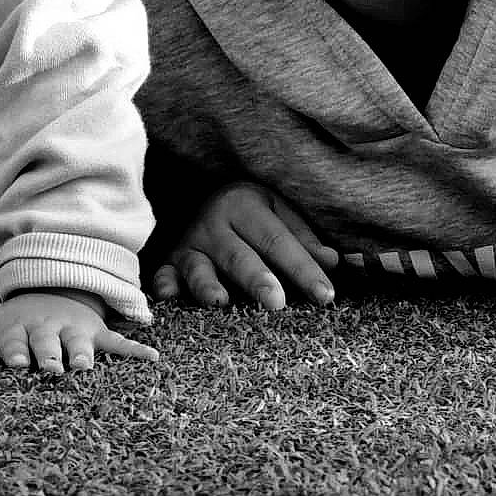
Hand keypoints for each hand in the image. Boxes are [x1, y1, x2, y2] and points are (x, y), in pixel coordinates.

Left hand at [0, 293, 158, 374]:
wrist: (53, 291)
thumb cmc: (16, 321)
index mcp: (19, 332)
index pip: (15, 344)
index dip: (15, 352)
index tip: (14, 363)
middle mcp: (48, 331)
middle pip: (48, 346)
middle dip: (50, 357)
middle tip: (52, 368)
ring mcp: (74, 332)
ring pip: (82, 345)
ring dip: (85, 354)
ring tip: (88, 365)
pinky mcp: (98, 334)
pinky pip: (119, 343)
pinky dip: (136, 351)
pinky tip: (153, 359)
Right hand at [150, 182, 339, 311]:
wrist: (201, 191)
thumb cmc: (254, 213)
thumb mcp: (280, 214)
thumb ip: (305, 240)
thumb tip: (334, 262)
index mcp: (245, 205)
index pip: (278, 241)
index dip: (304, 269)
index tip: (326, 296)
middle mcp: (214, 223)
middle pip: (240, 256)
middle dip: (258, 280)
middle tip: (276, 303)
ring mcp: (189, 244)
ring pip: (199, 267)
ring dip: (207, 284)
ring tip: (220, 302)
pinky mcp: (169, 263)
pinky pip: (162, 275)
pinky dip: (163, 286)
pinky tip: (167, 298)